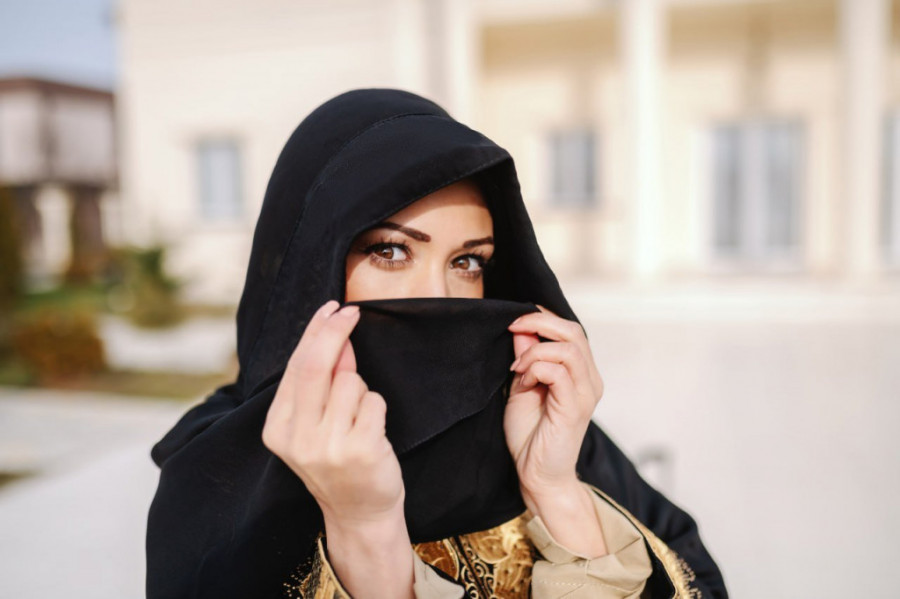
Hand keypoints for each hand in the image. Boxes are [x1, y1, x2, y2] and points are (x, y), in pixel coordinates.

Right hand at [262, 300, 403, 524]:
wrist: (359, 514)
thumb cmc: (338, 461)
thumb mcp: (314, 425)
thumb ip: (320, 384)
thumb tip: (337, 337)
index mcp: (277, 429)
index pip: (296, 367)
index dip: (315, 332)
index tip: (332, 308)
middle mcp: (298, 438)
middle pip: (317, 366)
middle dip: (335, 331)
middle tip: (351, 312)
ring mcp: (329, 446)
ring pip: (350, 382)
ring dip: (360, 389)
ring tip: (356, 419)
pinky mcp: (361, 450)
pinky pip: (374, 401)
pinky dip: (376, 407)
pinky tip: (372, 432)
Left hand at [505, 305, 606, 555]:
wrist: (537, 475)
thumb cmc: (530, 435)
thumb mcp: (522, 386)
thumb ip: (526, 358)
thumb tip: (522, 328)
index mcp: (581, 373)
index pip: (570, 330)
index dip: (542, 318)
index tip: (514, 323)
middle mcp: (590, 380)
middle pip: (574, 331)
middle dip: (540, 322)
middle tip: (513, 328)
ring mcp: (585, 394)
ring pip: (569, 348)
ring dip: (535, 351)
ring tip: (517, 368)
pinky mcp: (574, 408)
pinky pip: (559, 372)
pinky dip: (536, 368)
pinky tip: (522, 381)